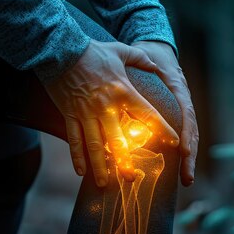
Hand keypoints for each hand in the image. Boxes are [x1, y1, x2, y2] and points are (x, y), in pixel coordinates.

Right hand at [43, 39, 179, 187]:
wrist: (59, 49)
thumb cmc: (92, 50)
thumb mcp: (120, 50)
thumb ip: (140, 59)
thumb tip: (157, 65)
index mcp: (123, 91)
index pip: (147, 114)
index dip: (162, 130)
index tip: (174, 144)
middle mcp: (105, 107)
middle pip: (118, 140)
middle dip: (126, 162)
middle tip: (132, 179)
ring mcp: (86, 113)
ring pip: (95, 145)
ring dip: (100, 166)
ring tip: (104, 184)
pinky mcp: (69, 115)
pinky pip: (74, 139)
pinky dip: (77, 157)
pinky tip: (81, 173)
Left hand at [132, 41, 198, 186]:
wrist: (156, 49)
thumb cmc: (148, 53)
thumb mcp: (146, 54)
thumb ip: (145, 60)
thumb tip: (147, 63)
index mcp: (178, 89)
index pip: (186, 114)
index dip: (186, 133)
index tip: (183, 150)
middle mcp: (183, 103)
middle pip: (191, 133)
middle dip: (190, 156)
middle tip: (187, 177)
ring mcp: (182, 112)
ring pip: (189, 139)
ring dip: (188, 161)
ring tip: (186, 181)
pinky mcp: (176, 119)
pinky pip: (180, 139)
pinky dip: (181, 156)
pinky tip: (179, 174)